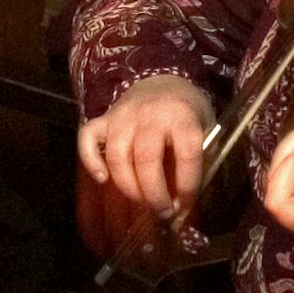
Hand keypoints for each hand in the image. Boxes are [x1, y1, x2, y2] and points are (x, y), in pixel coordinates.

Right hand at [78, 76, 213, 219]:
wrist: (163, 81)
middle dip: (154, 194)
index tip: (185, 204)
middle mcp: (150, 114)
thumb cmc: (186, 113)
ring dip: (127, 187)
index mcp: (182, 115)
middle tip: (162, 211)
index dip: (187, 185)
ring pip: (117, 157)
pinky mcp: (104, 119)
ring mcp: (123, 116)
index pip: (186, 153)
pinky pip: (87, 139)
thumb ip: (200, 161)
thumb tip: (185, 204)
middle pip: (146, 159)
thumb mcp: (206, 129)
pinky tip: (103, 178)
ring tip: (140, 201)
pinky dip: (91, 161)